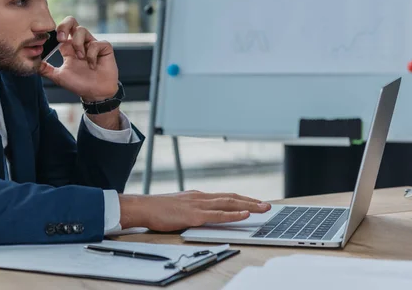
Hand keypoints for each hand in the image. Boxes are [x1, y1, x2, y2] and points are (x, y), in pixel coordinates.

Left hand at [39, 16, 117, 101]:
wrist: (96, 93)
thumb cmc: (79, 84)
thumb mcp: (58, 77)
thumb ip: (45, 69)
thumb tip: (32, 63)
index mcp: (68, 48)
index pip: (60, 31)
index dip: (55, 31)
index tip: (51, 40)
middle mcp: (80, 43)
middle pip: (72, 22)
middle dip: (65, 26)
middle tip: (61, 38)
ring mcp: (92, 44)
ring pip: (82, 30)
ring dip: (78, 44)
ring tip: (80, 57)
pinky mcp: (104, 48)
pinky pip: (96, 43)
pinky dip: (92, 54)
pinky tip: (92, 65)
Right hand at [119, 191, 271, 231]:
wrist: (143, 207)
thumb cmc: (157, 209)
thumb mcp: (179, 206)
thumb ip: (192, 208)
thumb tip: (201, 213)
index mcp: (198, 196)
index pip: (225, 196)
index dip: (242, 199)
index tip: (255, 202)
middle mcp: (201, 197)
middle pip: (231, 197)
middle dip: (251, 201)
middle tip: (267, 205)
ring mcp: (198, 205)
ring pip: (229, 203)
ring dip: (248, 206)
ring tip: (263, 208)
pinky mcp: (194, 215)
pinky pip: (218, 215)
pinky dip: (233, 214)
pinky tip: (245, 215)